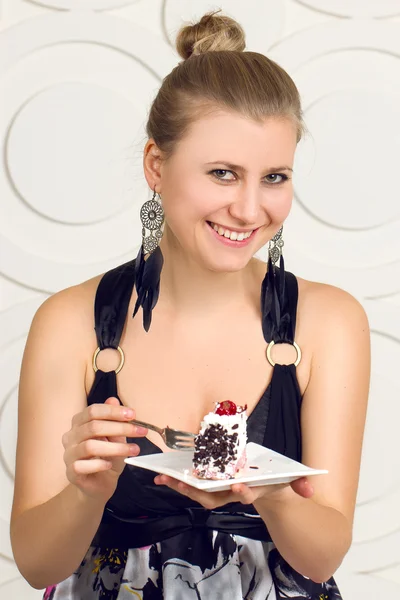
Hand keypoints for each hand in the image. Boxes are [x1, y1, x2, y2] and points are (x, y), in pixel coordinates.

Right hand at [62, 397, 147, 502]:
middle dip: (120, 428)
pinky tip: (110, 465)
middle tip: (140, 431)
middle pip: (93, 427)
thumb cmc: (108, 457)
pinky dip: (99, 464)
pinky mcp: (70, 472)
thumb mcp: (116, 438)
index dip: (113, 411)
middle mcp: (70, 436)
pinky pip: (82, 466)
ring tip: (133, 450)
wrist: (100, 484)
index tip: (133, 415)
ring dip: (115, 448)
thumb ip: (115, 421)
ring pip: (90, 446)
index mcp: (80, 423)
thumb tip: (114, 399)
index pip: (93, 411)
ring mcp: (68, 454)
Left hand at [154, 474, 313, 509]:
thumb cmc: (274, 482)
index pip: (247, 495)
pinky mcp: (211, 487)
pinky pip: (192, 487)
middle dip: (197, 491)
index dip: (243, 493)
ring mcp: (220, 493)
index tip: (238, 487)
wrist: (264, 492)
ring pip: (198, 494)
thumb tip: (310, 488)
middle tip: (181, 483)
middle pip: (214, 498)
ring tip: (163, 478)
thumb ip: (300, 484)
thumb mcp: (289, 481)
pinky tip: (162, 476)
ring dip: (181, 488)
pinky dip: (177, 482)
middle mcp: (233, 495)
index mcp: (253, 491)